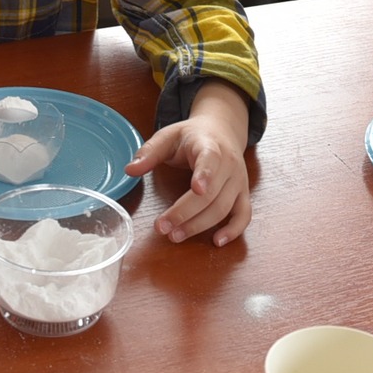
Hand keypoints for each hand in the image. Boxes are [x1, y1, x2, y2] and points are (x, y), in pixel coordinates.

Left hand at [124, 80, 251, 245]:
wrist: (222, 131)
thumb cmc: (192, 137)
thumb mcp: (168, 136)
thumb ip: (149, 152)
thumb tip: (129, 170)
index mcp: (210, 146)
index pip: (210, 159)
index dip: (205, 174)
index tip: (196, 189)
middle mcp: (229, 164)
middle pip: (212, 194)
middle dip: (186, 213)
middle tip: (162, 227)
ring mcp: (238, 181)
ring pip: (224, 208)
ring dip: (200, 225)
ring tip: (175, 235)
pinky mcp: (243, 193)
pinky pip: (243, 215)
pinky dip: (234, 230)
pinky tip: (217, 242)